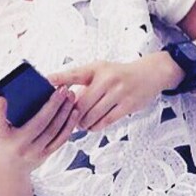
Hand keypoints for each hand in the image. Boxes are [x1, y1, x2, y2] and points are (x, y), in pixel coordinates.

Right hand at [0, 82, 82, 171]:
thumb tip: (10, 93)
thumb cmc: (3, 141)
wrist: (9, 170)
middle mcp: (18, 146)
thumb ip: (2, 114)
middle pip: (38, 123)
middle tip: (62, 88)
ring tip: (71, 95)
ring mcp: (34, 152)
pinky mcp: (45, 154)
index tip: (1, 98)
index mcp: (1, 137)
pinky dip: (69, 124)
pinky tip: (74, 111)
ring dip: (64, 112)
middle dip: (53, 104)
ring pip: (53, 130)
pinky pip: (60, 139)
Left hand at [45, 57, 165, 132]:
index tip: (47, 81)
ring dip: (84, 123)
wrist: (148, 75)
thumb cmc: (119, 74)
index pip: (75, 74)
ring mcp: (118, 92)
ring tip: (82, 124)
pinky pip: (106, 121)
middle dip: (73, 114)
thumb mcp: (100, 70)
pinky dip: (96, 126)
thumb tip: (63, 97)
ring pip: (93, 115)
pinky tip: (93, 125)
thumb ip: (82, 81)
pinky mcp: (127, 105)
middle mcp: (107, 79)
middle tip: (70, 119)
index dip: (60, 78)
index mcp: (97, 69)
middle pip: (81, 104)